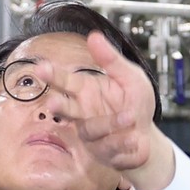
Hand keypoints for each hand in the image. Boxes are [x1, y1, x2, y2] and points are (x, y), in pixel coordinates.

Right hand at [66, 26, 176, 189]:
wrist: (148, 136)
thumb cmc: (136, 103)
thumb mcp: (130, 76)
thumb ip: (111, 60)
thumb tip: (93, 36)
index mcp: (87, 90)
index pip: (65, 81)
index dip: (53, 75)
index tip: (40, 67)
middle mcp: (84, 112)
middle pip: (65, 109)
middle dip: (58, 105)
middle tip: (52, 102)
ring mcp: (90, 135)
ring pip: (90, 130)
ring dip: (110, 124)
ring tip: (130, 117)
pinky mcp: (101, 153)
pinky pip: (107, 149)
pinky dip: (124, 142)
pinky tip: (135, 138)